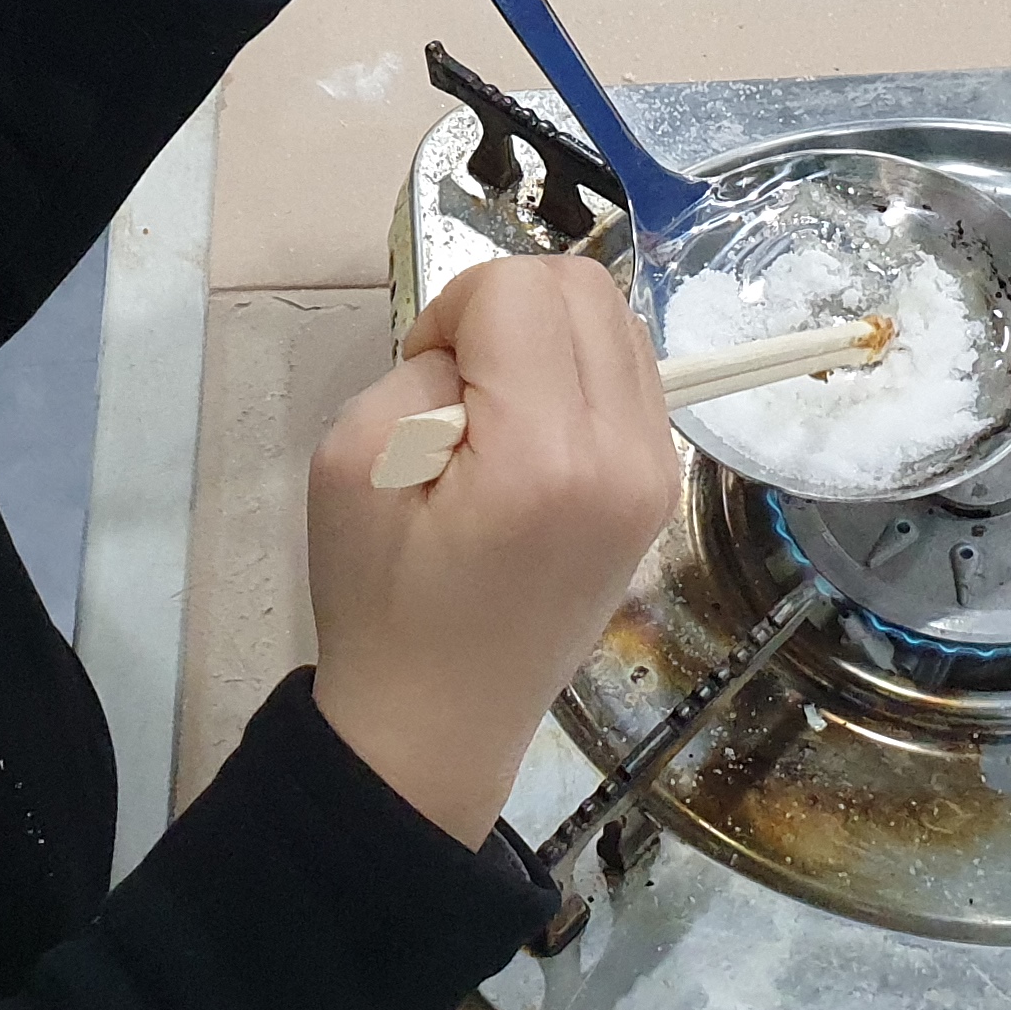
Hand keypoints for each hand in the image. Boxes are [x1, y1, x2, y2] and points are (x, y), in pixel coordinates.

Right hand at [305, 256, 678, 845]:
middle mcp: (625, 454)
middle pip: (584, 287)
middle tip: (457, 387)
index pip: (520, 290)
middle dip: (505, 308)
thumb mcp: (350, 466)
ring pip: (618, 321)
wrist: (440, 722)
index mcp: (544, 455)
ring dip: (547, 336)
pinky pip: (632, 374)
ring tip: (496, 412)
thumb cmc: (382, 604)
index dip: (453, 310)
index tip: (424, 378)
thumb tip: (478, 355)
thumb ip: (416, 377)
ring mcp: (656, 474)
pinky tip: (533, 434)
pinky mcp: (660, 488)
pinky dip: (579, 373)